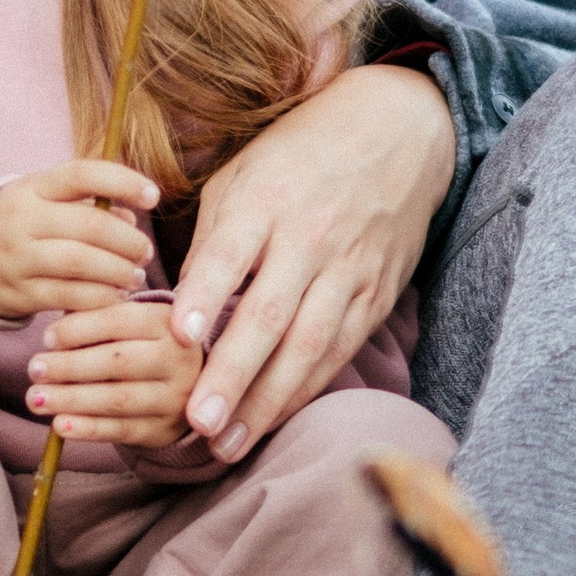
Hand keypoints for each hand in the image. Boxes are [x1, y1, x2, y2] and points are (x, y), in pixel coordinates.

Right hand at [0, 160, 157, 320]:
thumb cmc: (24, 226)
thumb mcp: (45, 202)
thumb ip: (89, 205)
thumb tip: (132, 220)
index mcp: (31, 187)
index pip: (82, 174)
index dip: (123, 182)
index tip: (153, 196)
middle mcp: (21, 220)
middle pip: (90, 226)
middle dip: (129, 241)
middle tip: (145, 252)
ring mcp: (17, 258)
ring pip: (81, 264)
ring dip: (118, 272)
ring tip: (134, 276)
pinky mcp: (18, 293)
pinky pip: (69, 297)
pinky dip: (100, 298)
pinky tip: (115, 296)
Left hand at [29, 295, 200, 448]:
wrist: (190, 385)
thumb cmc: (142, 345)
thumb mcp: (131, 323)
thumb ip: (95, 317)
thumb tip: (52, 334)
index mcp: (168, 322)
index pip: (120, 320)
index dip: (79, 329)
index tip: (47, 338)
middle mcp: (178, 359)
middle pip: (119, 362)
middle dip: (70, 366)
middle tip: (34, 369)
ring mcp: (175, 398)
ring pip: (118, 399)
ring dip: (71, 399)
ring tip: (36, 398)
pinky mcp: (163, 429)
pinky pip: (121, 430)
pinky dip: (87, 429)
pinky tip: (59, 425)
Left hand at [168, 62, 452, 458]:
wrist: (399, 132)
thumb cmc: (299, 154)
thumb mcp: (244, 173)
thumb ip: (212, 238)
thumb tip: (176, 307)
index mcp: (266, 198)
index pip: (232, 252)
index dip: (206, 294)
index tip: (178, 336)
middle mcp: (310, 237)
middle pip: (270, 314)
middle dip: (233, 374)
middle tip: (197, 421)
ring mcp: (348, 270)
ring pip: (307, 345)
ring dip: (266, 401)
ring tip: (226, 443)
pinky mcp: (375, 294)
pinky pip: (337, 351)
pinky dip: (304, 390)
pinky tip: (271, 420)